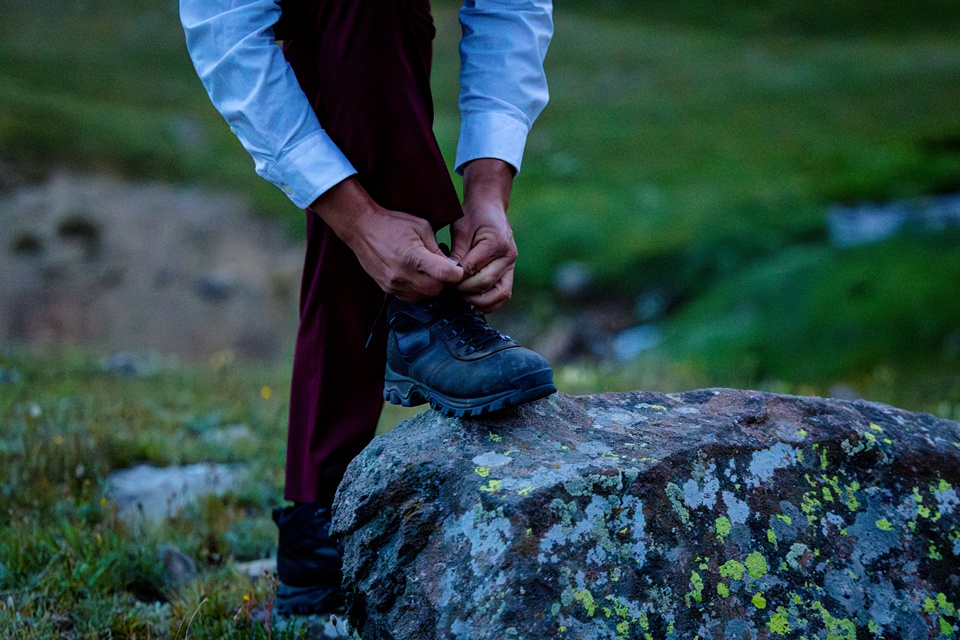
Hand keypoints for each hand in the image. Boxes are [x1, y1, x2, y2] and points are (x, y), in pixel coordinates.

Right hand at [309, 177, 462, 300]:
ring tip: (426, 272)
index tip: (457, 269)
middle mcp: (403, 273)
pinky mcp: (387, 289)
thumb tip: (451, 266)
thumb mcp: (422, 227)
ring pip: (424, 296)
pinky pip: (411, 297)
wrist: (362, 228)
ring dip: (430, 287)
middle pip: (436, 290)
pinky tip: (415, 276)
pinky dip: (418, 290)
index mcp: (413, 255)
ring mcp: (394, 284)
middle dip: (443, 281)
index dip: (456, 273)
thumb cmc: (393, 223)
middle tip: (441, 269)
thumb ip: (437, 249)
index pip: (444, 274)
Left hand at [450, 159, 517, 312]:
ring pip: (500, 293)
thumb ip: (456, 253)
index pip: (472, 268)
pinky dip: (491, 303)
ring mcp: (512, 264)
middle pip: (486, 282)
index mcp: (496, 243)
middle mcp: (508, 255)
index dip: (456, 278)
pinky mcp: (510, 270)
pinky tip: (475, 306)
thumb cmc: (473, 216)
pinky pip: (504, 293)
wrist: (490, 207)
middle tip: (449, 290)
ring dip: (480, 301)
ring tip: (462, 299)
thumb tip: (448, 276)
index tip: (443, 281)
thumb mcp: (460, 230)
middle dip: (465, 290)